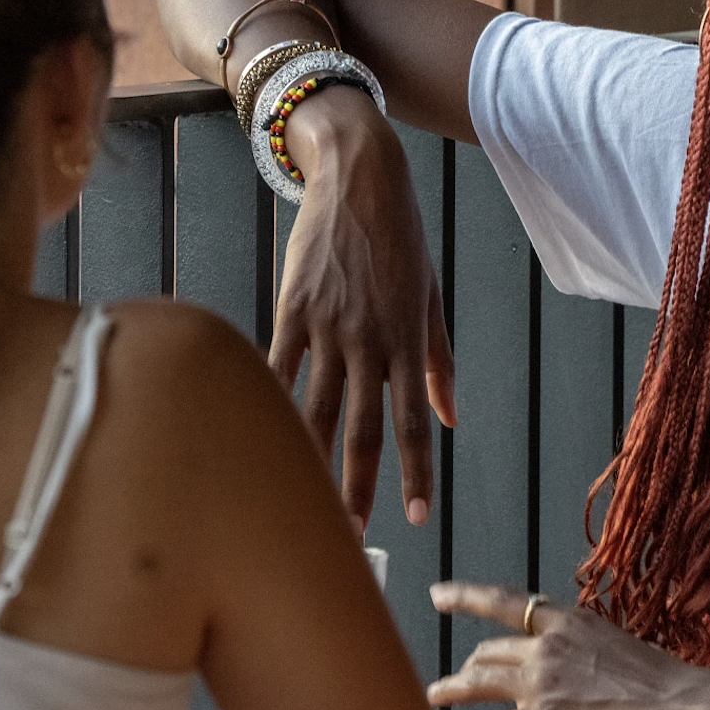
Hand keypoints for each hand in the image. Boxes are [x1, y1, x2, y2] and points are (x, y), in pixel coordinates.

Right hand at [270, 89, 457, 529]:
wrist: (358, 174)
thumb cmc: (401, 237)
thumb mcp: (432, 295)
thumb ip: (439, 359)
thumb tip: (449, 417)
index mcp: (408, 338)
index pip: (414, 421)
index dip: (417, 472)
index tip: (417, 515)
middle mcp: (369, 338)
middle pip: (363, 426)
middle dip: (359, 484)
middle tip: (353, 535)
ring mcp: (327, 324)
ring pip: (316, 405)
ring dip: (311, 458)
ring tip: (304, 503)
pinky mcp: (291, 307)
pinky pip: (278, 364)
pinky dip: (270, 403)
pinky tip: (260, 437)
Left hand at [426, 582, 709, 709]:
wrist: (685, 707)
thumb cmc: (665, 683)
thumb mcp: (616, 646)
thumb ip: (582, 651)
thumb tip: (569, 667)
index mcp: (568, 621)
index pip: (504, 602)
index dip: (466, 596)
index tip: (439, 594)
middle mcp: (547, 645)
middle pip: (488, 651)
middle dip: (468, 665)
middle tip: (454, 679)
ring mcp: (541, 681)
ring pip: (477, 680)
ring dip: (451, 689)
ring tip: (435, 698)